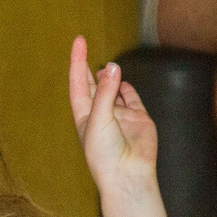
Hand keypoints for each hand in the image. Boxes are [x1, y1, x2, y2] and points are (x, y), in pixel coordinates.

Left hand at [67, 36, 157, 193]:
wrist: (128, 175)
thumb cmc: (105, 153)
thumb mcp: (99, 119)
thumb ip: (105, 92)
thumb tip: (112, 67)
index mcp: (84, 116)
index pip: (78, 83)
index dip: (78, 62)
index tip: (79, 41)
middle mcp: (101, 114)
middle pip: (93, 84)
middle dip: (89, 67)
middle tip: (86, 45)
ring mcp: (120, 116)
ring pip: (114, 89)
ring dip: (111, 77)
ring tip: (109, 69)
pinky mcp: (138, 118)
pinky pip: (131, 98)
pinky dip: (127, 88)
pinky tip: (123, 82)